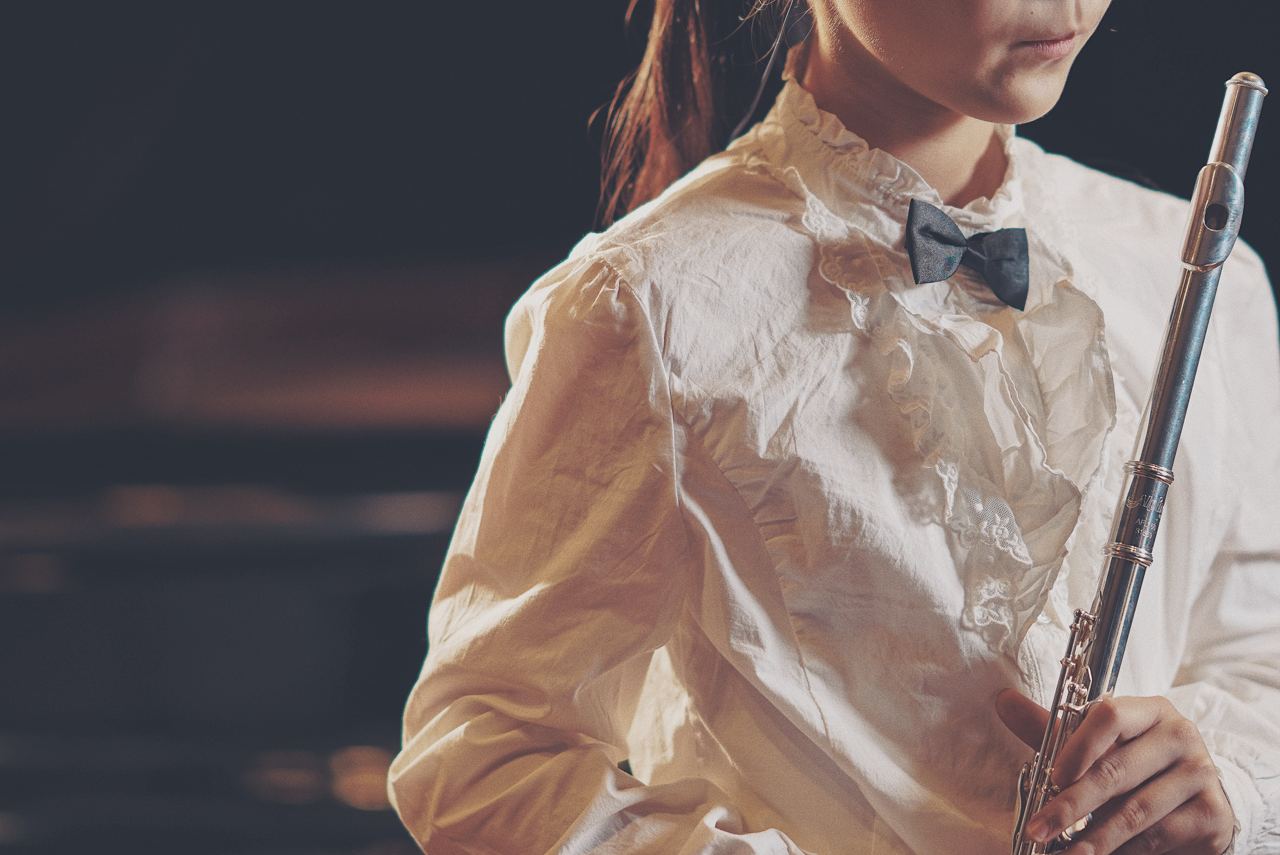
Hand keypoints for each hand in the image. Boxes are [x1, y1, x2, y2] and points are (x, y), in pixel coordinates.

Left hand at [996, 689, 1235, 854]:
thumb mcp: (1099, 746)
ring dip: (1094, 838)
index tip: (1051, 777)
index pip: (1109, 715)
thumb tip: (1004, 701)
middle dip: (1071, 804)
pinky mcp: (1212, 815)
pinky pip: (1158, 837)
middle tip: (1039, 828)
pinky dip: (1124, 851)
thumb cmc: (1136, 767)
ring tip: (1065, 854)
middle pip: (1117, 769)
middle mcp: (1180, 736)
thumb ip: (1054, 729)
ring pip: (1136, 810)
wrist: (1199, 803)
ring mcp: (1201, 774)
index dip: (1077, 746)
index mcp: (1150, 710)